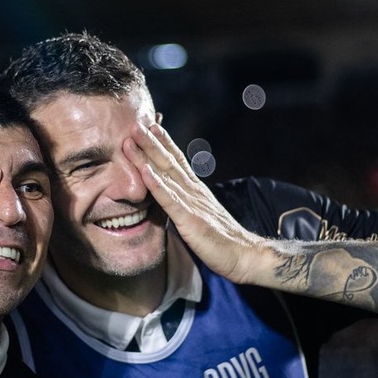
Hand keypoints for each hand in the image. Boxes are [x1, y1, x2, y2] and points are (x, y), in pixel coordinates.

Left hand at [122, 122, 262, 282]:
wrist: (244, 255)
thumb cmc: (221, 240)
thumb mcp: (200, 217)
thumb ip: (186, 206)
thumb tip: (173, 200)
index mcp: (196, 190)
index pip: (178, 160)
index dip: (164, 142)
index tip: (150, 125)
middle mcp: (194, 191)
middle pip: (169, 160)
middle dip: (151, 140)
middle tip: (136, 122)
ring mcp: (192, 203)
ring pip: (166, 173)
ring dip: (148, 154)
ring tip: (134, 136)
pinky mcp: (190, 219)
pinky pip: (170, 199)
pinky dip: (156, 184)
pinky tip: (144, 171)